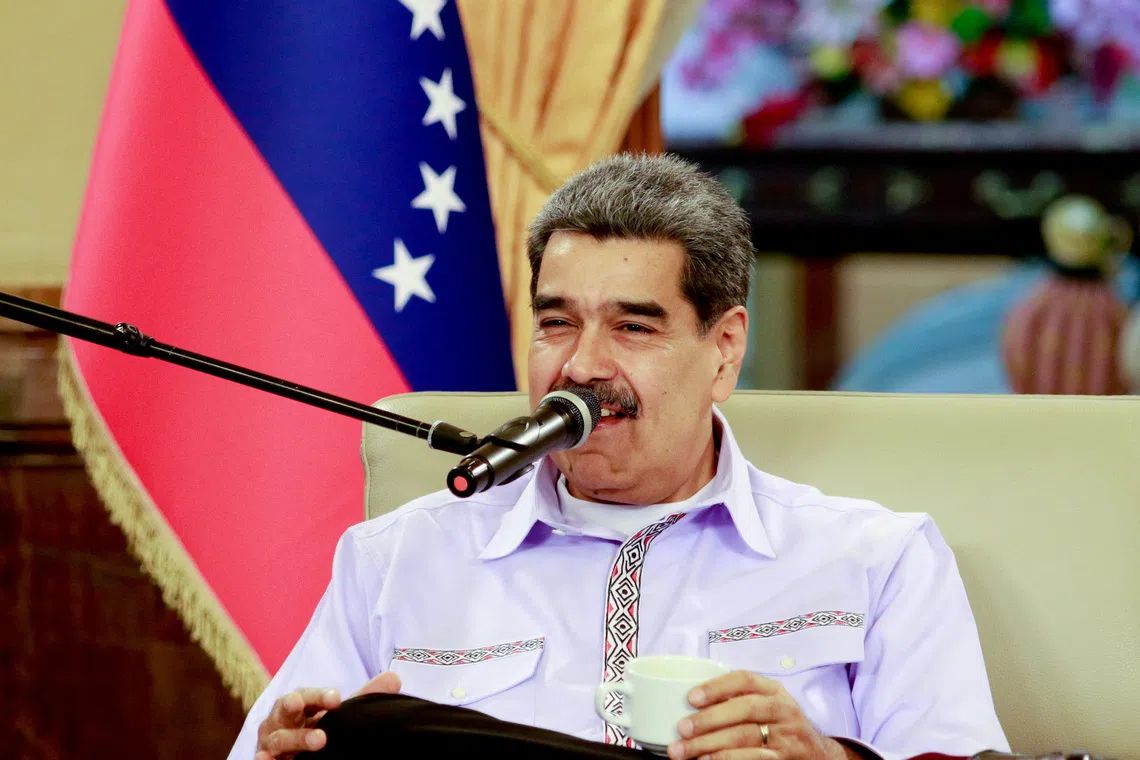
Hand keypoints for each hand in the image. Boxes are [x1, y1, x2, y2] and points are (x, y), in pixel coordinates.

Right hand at [253, 671, 401, 758]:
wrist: (294, 752)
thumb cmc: (317, 726)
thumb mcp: (338, 713)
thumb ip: (363, 697)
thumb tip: (394, 678)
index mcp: (298, 704)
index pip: (307, 695)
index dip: (319, 696)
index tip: (337, 698)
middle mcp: (280, 720)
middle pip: (287, 710)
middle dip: (299, 709)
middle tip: (320, 713)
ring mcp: (271, 742)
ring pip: (280, 738)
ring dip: (296, 739)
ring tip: (319, 741)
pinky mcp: (266, 758)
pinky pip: (262, 759)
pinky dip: (263, 759)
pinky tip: (266, 757)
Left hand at [667, 670, 853, 759]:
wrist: (817, 754)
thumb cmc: (778, 725)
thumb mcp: (766, 704)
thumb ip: (737, 699)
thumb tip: (689, 702)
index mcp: (774, 690)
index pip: (745, 679)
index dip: (717, 686)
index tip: (691, 697)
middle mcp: (783, 710)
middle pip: (744, 709)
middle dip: (708, 720)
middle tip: (681, 729)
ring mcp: (786, 738)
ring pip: (746, 738)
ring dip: (711, 745)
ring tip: (686, 751)